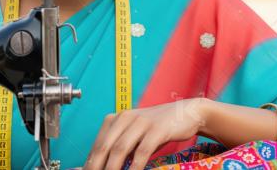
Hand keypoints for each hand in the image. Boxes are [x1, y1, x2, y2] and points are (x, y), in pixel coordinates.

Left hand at [83, 98, 209, 169]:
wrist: (185, 113)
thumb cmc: (157, 128)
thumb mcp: (136, 136)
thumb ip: (122, 149)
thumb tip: (105, 166)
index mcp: (116, 119)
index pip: (98, 144)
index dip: (91, 161)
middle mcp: (125, 117)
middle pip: (105, 147)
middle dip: (97, 166)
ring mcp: (140, 122)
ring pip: (120, 149)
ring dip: (113, 168)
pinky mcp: (156, 129)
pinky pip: (142, 151)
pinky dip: (135, 166)